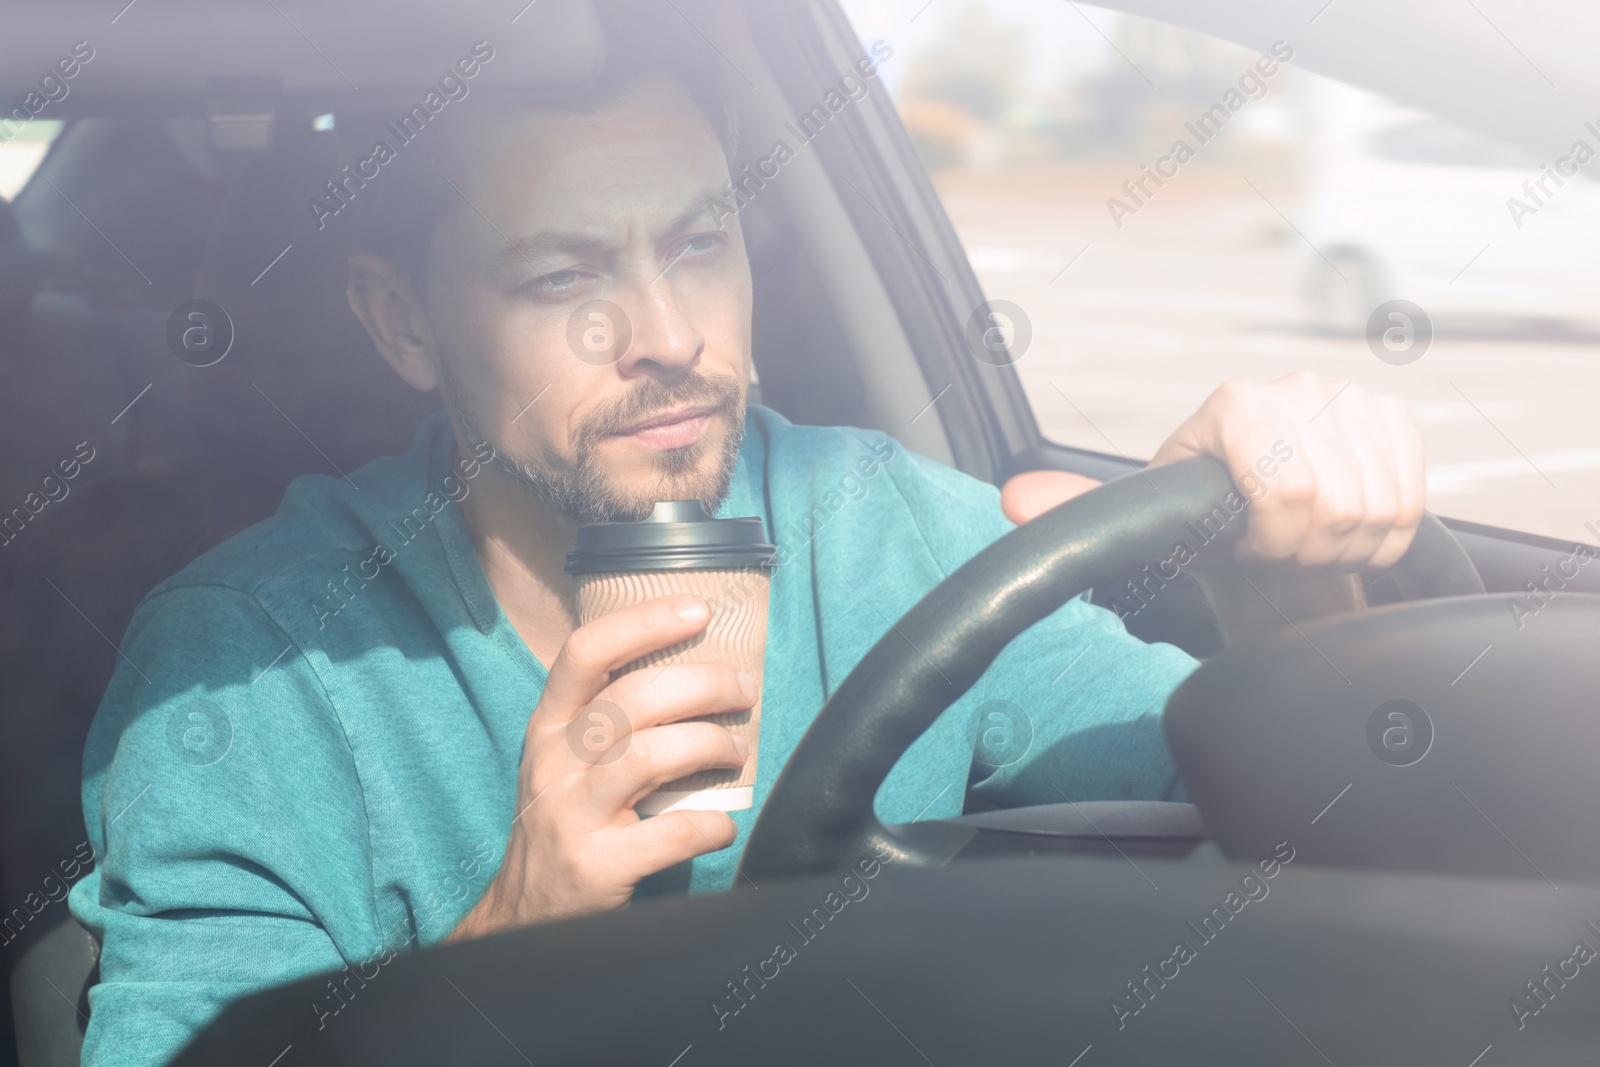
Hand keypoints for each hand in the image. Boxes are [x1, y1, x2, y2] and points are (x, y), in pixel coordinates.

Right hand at [448, 595, 752, 939]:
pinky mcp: (596, 864)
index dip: (644, 622)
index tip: (698, 609)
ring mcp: (571, 814)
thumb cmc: (565, 820)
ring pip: (648, 756)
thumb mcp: (565, 760)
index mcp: (547, 726)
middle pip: (632, 699)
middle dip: (702, 685)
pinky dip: (709, 824)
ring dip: (708, 744)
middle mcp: (552, 762)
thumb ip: (609, 719)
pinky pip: (669, 833)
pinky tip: (725, 824)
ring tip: (738, 749)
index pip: (586, 652)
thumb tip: (696, 672)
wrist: (524, 914)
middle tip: (744, 689)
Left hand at [1000, 372, 1423, 569]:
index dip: (1277, 540)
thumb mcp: (1148, 526)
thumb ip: (1082, 515)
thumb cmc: (1203, 529)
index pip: (1288, 488)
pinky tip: (1346, 530)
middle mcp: (1294, 386)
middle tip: (1282, 552)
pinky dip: (1385, 533)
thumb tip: (1015, 499)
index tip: (1254, 550)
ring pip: (1380, 503)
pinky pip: (1412, 495)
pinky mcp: (1392, 419)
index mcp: (1234, 405)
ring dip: (1347, 545)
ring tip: (1308, 544)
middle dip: (1310, 549)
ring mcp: (1348, 396)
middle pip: (1336, 501)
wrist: (1261, 530)